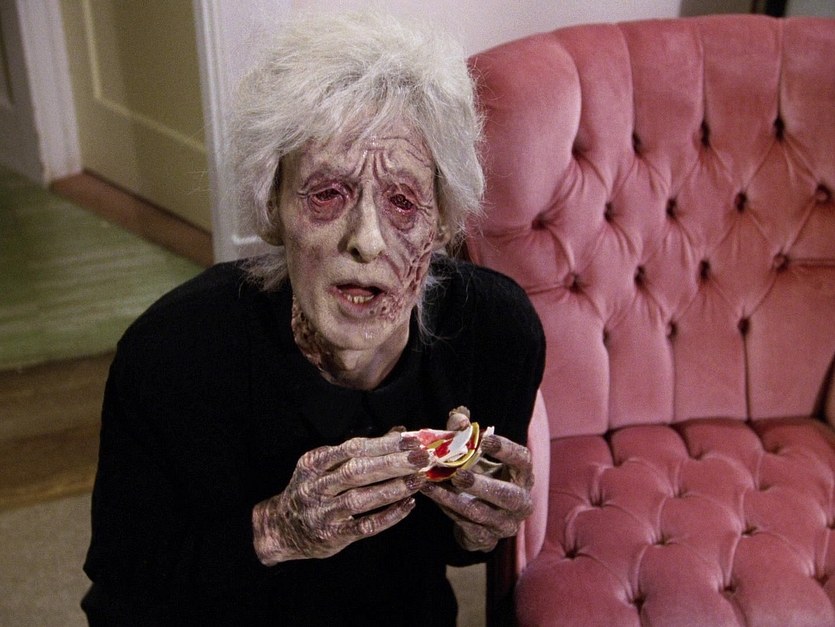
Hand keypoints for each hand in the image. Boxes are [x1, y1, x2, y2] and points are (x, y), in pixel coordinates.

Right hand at [252, 428, 428, 564]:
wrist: (281, 529)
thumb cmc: (312, 491)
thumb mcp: (325, 466)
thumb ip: (361, 450)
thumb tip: (399, 432)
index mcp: (313, 463)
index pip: (353, 448)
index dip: (384, 443)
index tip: (412, 440)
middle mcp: (315, 486)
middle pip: (357, 471)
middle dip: (392, 463)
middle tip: (422, 458)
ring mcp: (322, 513)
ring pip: (360, 498)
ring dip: (392, 489)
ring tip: (418, 480)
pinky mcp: (332, 536)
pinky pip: (364, 526)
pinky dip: (388, 516)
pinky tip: (408, 506)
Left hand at [421, 413, 533, 551]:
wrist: (478, 516)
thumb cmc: (480, 473)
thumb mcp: (475, 454)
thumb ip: (466, 434)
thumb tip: (459, 418)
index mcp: (522, 475)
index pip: (522, 460)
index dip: (506, 450)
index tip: (485, 439)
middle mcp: (521, 501)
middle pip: (507, 494)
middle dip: (482, 485)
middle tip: (458, 474)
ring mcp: (506, 523)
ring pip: (481, 513)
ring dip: (453, 499)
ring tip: (431, 484)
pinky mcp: (488, 538)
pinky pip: (466, 525)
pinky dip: (446, 509)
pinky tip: (431, 495)